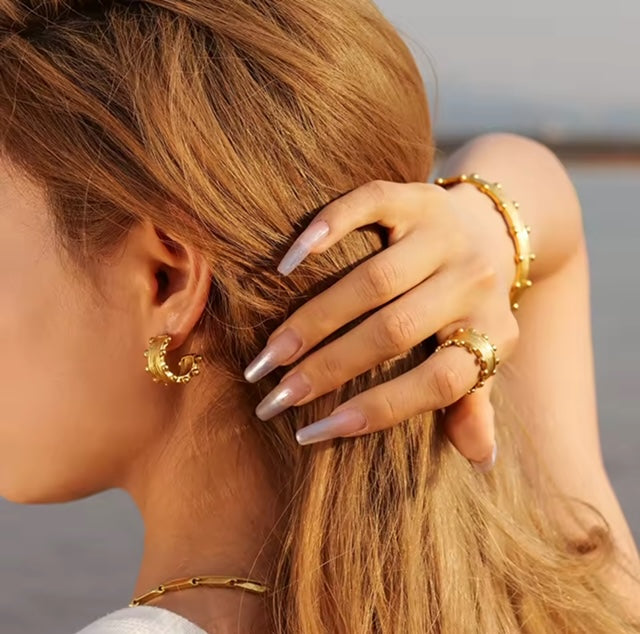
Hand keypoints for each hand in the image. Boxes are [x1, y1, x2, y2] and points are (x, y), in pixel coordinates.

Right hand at [243, 180, 518, 471]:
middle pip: (394, 332)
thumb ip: (475, 400)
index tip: (312, 433)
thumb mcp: (486, 351)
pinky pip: (367, 206)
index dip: (377, 412)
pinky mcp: (414, 195)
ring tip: (271, 353)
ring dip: (314, 319)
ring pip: (374, 280)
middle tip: (274, 396)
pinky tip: (286, 265)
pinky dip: (326, 230)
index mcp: (493, 329)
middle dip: (328, 369)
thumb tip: (481, 462)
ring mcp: (442, 232)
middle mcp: (473, 279)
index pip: (439, 382)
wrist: (492, 226)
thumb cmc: (473, 303)